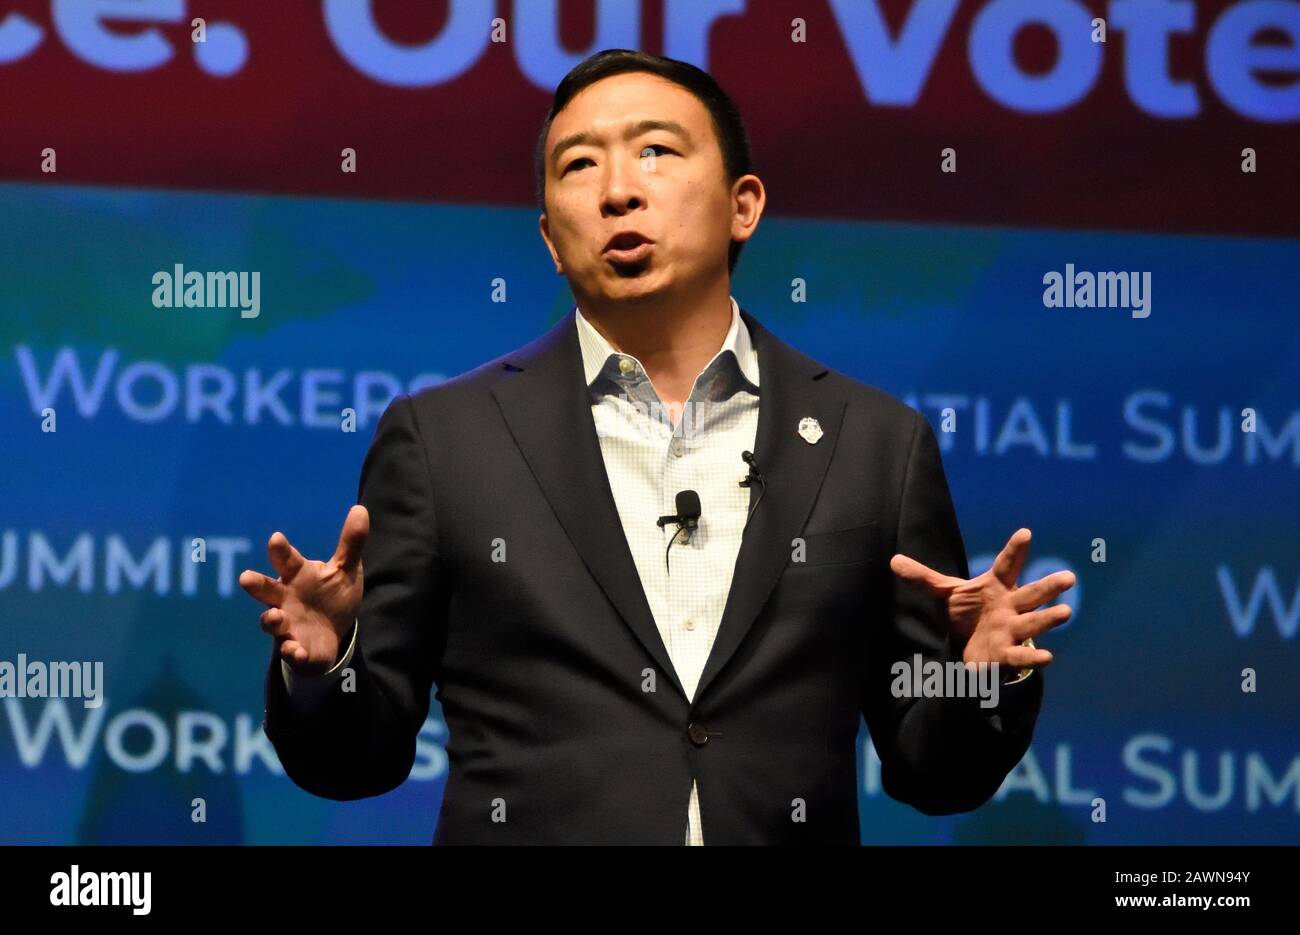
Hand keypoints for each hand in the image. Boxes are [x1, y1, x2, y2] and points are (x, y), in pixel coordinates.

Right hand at [239, 505, 368, 673]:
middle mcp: (285, 599)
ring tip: (276, 617)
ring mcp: (286, 625)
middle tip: (246, 577)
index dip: (280, 549)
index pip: (287, 559)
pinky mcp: (294, 648)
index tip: (276, 538)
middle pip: (265, 589)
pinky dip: (292, 651)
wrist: (332, 635)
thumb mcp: (345, 570)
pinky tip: (297, 651)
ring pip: (271, 621)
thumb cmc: (332, 596)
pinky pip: (289, 651)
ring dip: (271, 619)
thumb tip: (361, 509)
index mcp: (297, 576)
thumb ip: (351, 543)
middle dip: (255, 583)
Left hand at [889, 527, 1073, 671]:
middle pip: (1032, 594)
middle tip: (1069, 577)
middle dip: (1049, 586)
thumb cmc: (967, 612)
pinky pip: (1022, 656)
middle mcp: (1011, 605)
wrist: (971, 644)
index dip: (1015, 549)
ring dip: (1048, 618)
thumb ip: (923, 578)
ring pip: (1034, 622)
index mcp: (997, 586)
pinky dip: (1033, 658)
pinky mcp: (1007, 653)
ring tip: (1066, 612)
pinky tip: (1047, 657)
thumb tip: (894, 560)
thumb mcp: (944, 593)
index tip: (1025, 533)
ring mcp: (1012, 629)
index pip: (1007, 564)